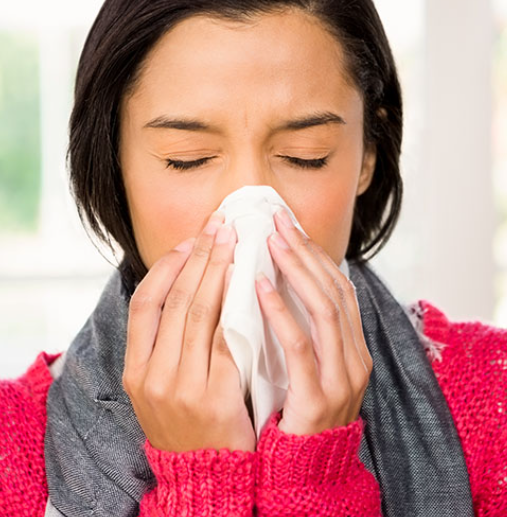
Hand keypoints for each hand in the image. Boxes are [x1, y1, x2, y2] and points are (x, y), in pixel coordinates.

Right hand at [123, 212, 255, 452]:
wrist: (206, 476)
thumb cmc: (189, 422)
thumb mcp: (163, 385)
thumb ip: (169, 343)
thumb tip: (192, 283)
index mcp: (136, 370)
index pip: (144, 304)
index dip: (166, 267)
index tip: (189, 240)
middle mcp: (153, 376)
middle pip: (175, 301)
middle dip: (199, 257)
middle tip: (219, 226)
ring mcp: (182, 388)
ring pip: (200, 314)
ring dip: (218, 272)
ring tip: (234, 243)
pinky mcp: (215, 397)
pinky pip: (227, 341)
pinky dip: (237, 308)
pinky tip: (249, 284)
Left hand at [255, 207, 372, 435]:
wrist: (304, 472)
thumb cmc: (296, 412)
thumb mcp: (307, 365)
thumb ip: (300, 327)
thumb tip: (274, 280)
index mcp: (352, 347)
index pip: (338, 287)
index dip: (314, 253)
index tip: (288, 225)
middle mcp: (355, 357)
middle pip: (334, 290)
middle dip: (305, 251)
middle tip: (277, 220)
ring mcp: (342, 378)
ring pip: (324, 309)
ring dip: (296, 270)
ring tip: (270, 242)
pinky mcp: (319, 397)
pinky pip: (300, 345)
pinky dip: (281, 312)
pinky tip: (260, 286)